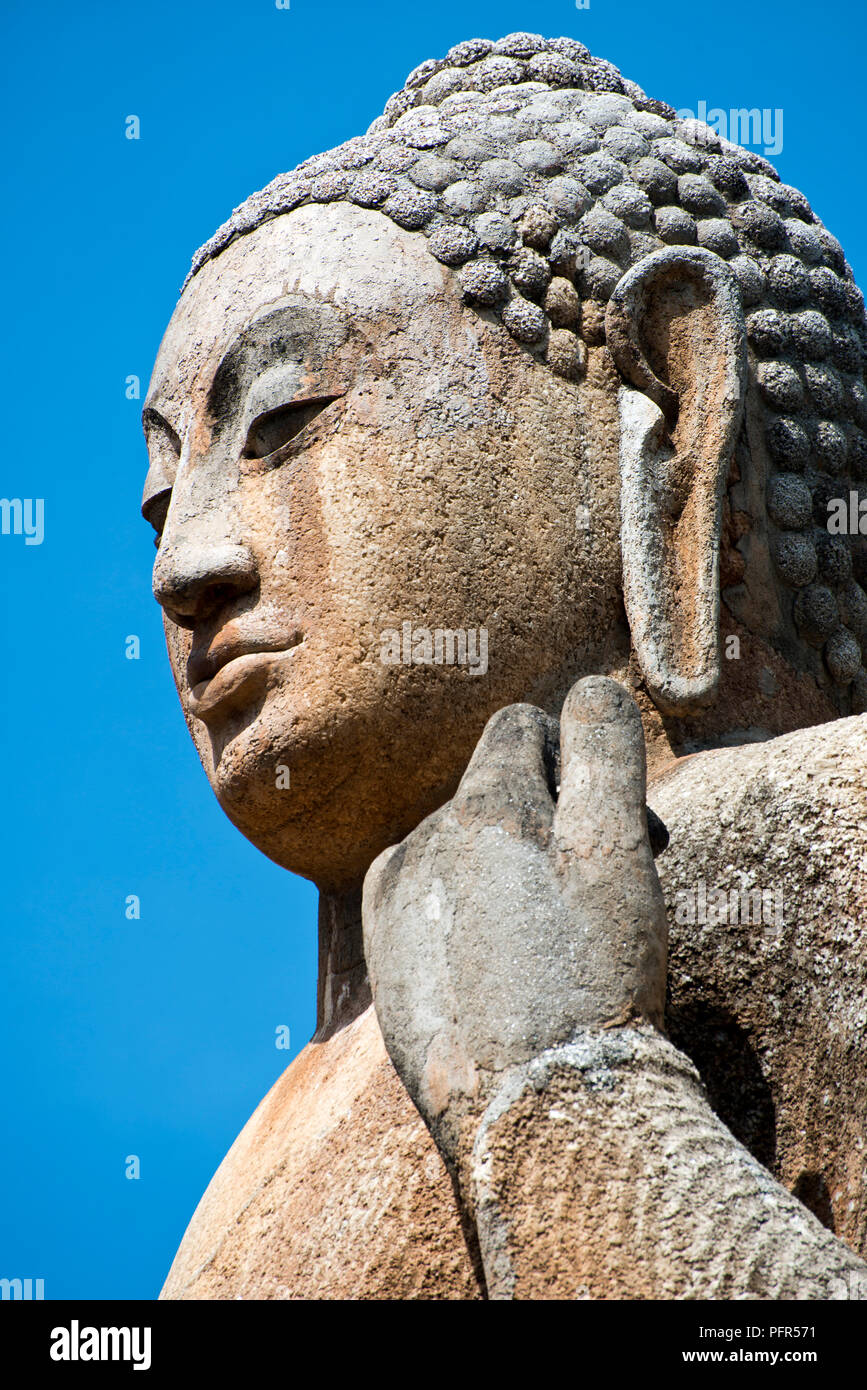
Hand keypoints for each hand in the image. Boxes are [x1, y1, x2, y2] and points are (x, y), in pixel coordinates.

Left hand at [362, 676, 667, 1176]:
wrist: (531, 1109)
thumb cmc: (589, 974)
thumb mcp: (616, 847)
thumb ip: (602, 750)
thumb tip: (586, 689)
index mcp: (482, 805)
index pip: (523, 727)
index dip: (577, 760)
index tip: (615, 822)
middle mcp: (422, 840)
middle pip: (496, 792)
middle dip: (551, 818)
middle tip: (603, 889)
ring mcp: (394, 901)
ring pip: (461, 848)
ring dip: (509, 867)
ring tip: (554, 939)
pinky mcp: (384, 957)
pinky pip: (428, 900)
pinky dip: (466, 910)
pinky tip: (503, 963)